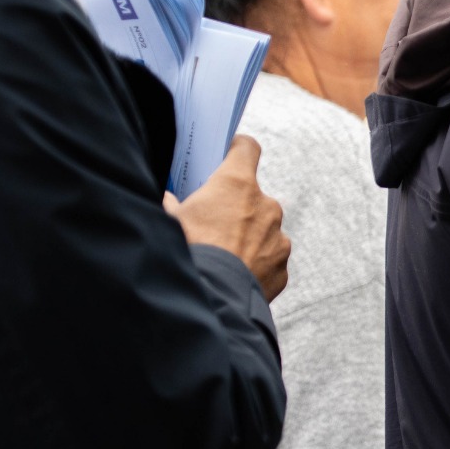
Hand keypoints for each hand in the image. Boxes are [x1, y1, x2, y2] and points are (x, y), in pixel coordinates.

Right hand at [165, 135, 290, 300]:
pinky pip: (269, 258)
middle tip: (212, 223)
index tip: (227, 155)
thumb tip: (167, 199)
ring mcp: (279, 236)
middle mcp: (266, 205)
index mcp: (237, 184)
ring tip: (222, 255)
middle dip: (236, 206)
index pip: (247, 148)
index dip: (236, 149)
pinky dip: (255, 263)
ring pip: (263, 229)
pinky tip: (233, 274)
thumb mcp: (169, 222)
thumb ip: (171, 204)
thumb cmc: (187, 252)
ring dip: (247, 237)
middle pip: (253, 195)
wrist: (208, 300)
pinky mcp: (283, 265)